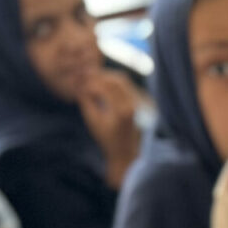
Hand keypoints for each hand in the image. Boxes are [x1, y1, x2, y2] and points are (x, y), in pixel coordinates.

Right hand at [79, 70, 141, 189]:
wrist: (127, 153)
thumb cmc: (106, 139)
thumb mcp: (92, 121)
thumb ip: (86, 101)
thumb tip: (80, 83)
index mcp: (122, 111)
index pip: (105, 86)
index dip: (92, 81)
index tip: (81, 80)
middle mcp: (135, 106)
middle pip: (117, 80)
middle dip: (101, 75)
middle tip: (88, 74)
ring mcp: (143, 104)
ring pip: (125, 82)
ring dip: (109, 78)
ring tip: (95, 80)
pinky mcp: (146, 104)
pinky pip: (130, 88)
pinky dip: (118, 84)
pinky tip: (106, 86)